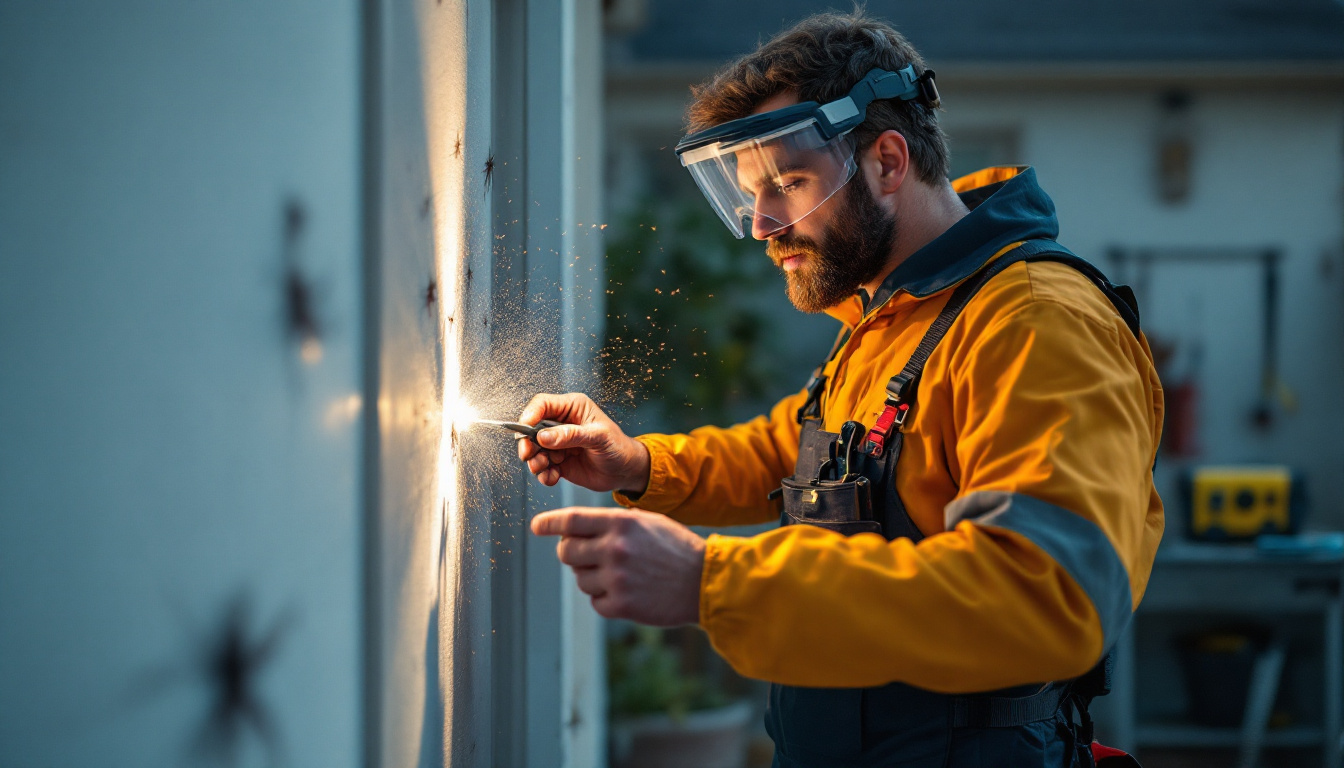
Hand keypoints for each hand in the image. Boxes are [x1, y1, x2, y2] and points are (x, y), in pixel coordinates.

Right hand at [516, 393, 650, 493]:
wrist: (626, 471)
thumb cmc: (618, 447)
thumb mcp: (598, 437)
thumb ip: (571, 435)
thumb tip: (543, 436)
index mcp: (572, 408)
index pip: (542, 404)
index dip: (529, 415)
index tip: (524, 429)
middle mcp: (561, 424)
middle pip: (532, 428)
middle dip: (528, 443)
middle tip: (528, 455)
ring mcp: (558, 444)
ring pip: (534, 450)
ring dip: (535, 461)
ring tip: (545, 469)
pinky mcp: (558, 462)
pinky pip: (542, 468)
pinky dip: (544, 475)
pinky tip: (553, 478)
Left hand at [531, 507, 703, 625]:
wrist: (704, 581)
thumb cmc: (675, 549)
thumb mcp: (647, 522)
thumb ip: (612, 524)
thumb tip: (574, 530)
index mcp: (621, 524)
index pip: (571, 521)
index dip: (549, 523)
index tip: (537, 527)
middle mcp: (615, 549)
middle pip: (567, 552)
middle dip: (571, 553)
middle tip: (586, 556)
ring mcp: (617, 579)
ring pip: (579, 579)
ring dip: (592, 577)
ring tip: (620, 575)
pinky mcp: (621, 606)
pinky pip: (595, 601)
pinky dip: (605, 598)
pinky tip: (628, 591)